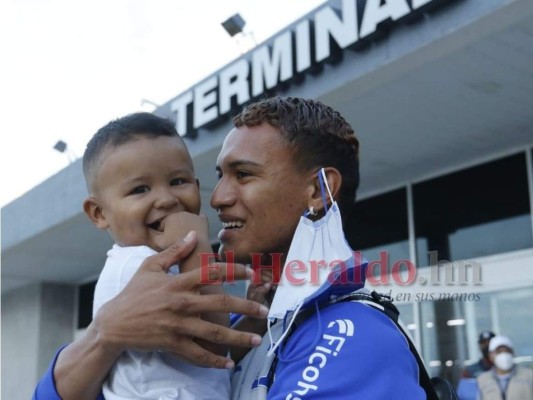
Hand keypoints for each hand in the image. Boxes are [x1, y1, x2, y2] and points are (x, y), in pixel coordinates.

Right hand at [93, 232, 267, 368]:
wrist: (114, 323)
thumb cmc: (133, 293)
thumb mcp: (150, 266)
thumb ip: (174, 251)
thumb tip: (193, 235)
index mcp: (178, 283)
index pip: (212, 273)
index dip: (235, 271)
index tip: (252, 273)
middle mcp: (182, 303)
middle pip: (221, 304)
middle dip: (246, 307)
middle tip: (263, 310)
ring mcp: (178, 326)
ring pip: (214, 333)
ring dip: (237, 337)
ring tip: (255, 340)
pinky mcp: (173, 344)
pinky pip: (198, 354)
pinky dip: (214, 361)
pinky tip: (228, 363)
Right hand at [154, 212, 208, 250]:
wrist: (195, 250)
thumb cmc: (175, 246)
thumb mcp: (157, 242)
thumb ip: (150, 235)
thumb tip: (146, 229)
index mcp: (169, 217)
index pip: (162, 224)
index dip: (162, 233)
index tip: (165, 241)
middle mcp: (181, 212)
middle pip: (173, 221)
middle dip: (172, 229)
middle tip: (174, 240)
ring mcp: (193, 215)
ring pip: (185, 220)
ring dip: (183, 226)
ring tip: (183, 237)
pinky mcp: (203, 220)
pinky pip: (198, 220)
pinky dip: (196, 224)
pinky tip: (195, 231)